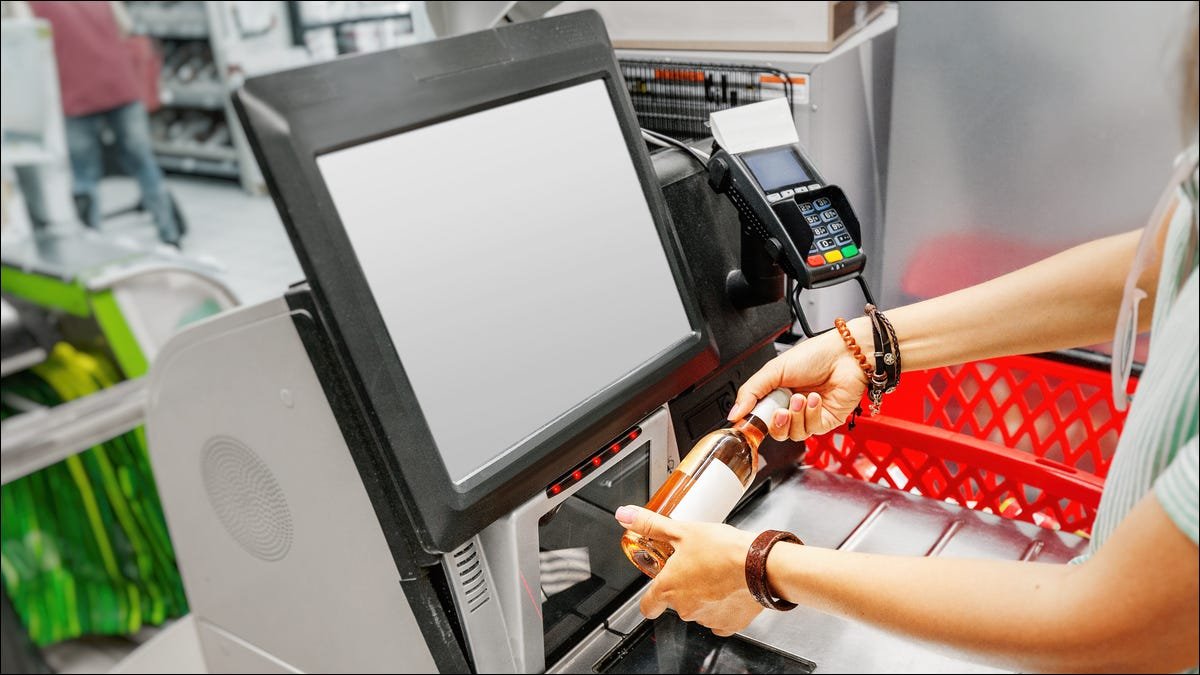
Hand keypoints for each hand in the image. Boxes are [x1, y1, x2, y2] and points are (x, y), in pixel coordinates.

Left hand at [615, 505, 762, 635]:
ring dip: (704, 595)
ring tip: (716, 572)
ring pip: (699, 610)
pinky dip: (723, 607)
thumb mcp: (681, 530)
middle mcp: (685, 609)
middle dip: (684, 586)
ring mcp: (707, 619)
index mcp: (668, 588)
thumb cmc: (722, 549)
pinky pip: (720, 619)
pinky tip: (729, 589)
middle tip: (696, 565)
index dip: (650, 600)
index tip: (655, 592)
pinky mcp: (730, 624)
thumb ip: (650, 525)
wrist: (759, 564)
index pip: (647, 607)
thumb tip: (625, 515)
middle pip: (676, 603)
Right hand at [727, 323, 868, 440]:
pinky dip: (812, 414)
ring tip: (802, 398)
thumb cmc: (815, 355)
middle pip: (776, 431)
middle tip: (780, 410)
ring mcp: (809, 416)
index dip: (755, 422)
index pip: (760, 417)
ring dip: (796, 416)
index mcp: (777, 394)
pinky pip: (812, 429)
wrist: (846, 355)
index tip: (749, 422)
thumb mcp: (774, 370)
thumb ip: (751, 392)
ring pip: (793, 434)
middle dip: (776, 423)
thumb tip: (734, 413)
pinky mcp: (826, 422)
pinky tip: (815, 399)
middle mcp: (792, 407)